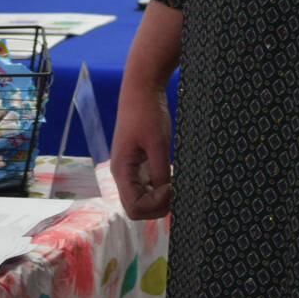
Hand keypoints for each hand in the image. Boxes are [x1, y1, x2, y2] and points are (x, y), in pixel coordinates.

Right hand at [111, 83, 173, 220]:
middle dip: (158, 206)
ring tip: (176, 185)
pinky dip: (160, 190)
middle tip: (177, 190)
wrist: (142, 89)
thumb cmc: (147, 113)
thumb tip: (168, 196)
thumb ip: (160, 173)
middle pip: (137, 208)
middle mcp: (122, 174)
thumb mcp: (157, 143)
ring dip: (160, 200)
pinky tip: (172, 179)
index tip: (172, 187)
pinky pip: (147, 188)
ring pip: (142, 200)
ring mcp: (130, 170)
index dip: (156, 204)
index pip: (134, 207)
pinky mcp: (138, 163)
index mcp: (121, 170)